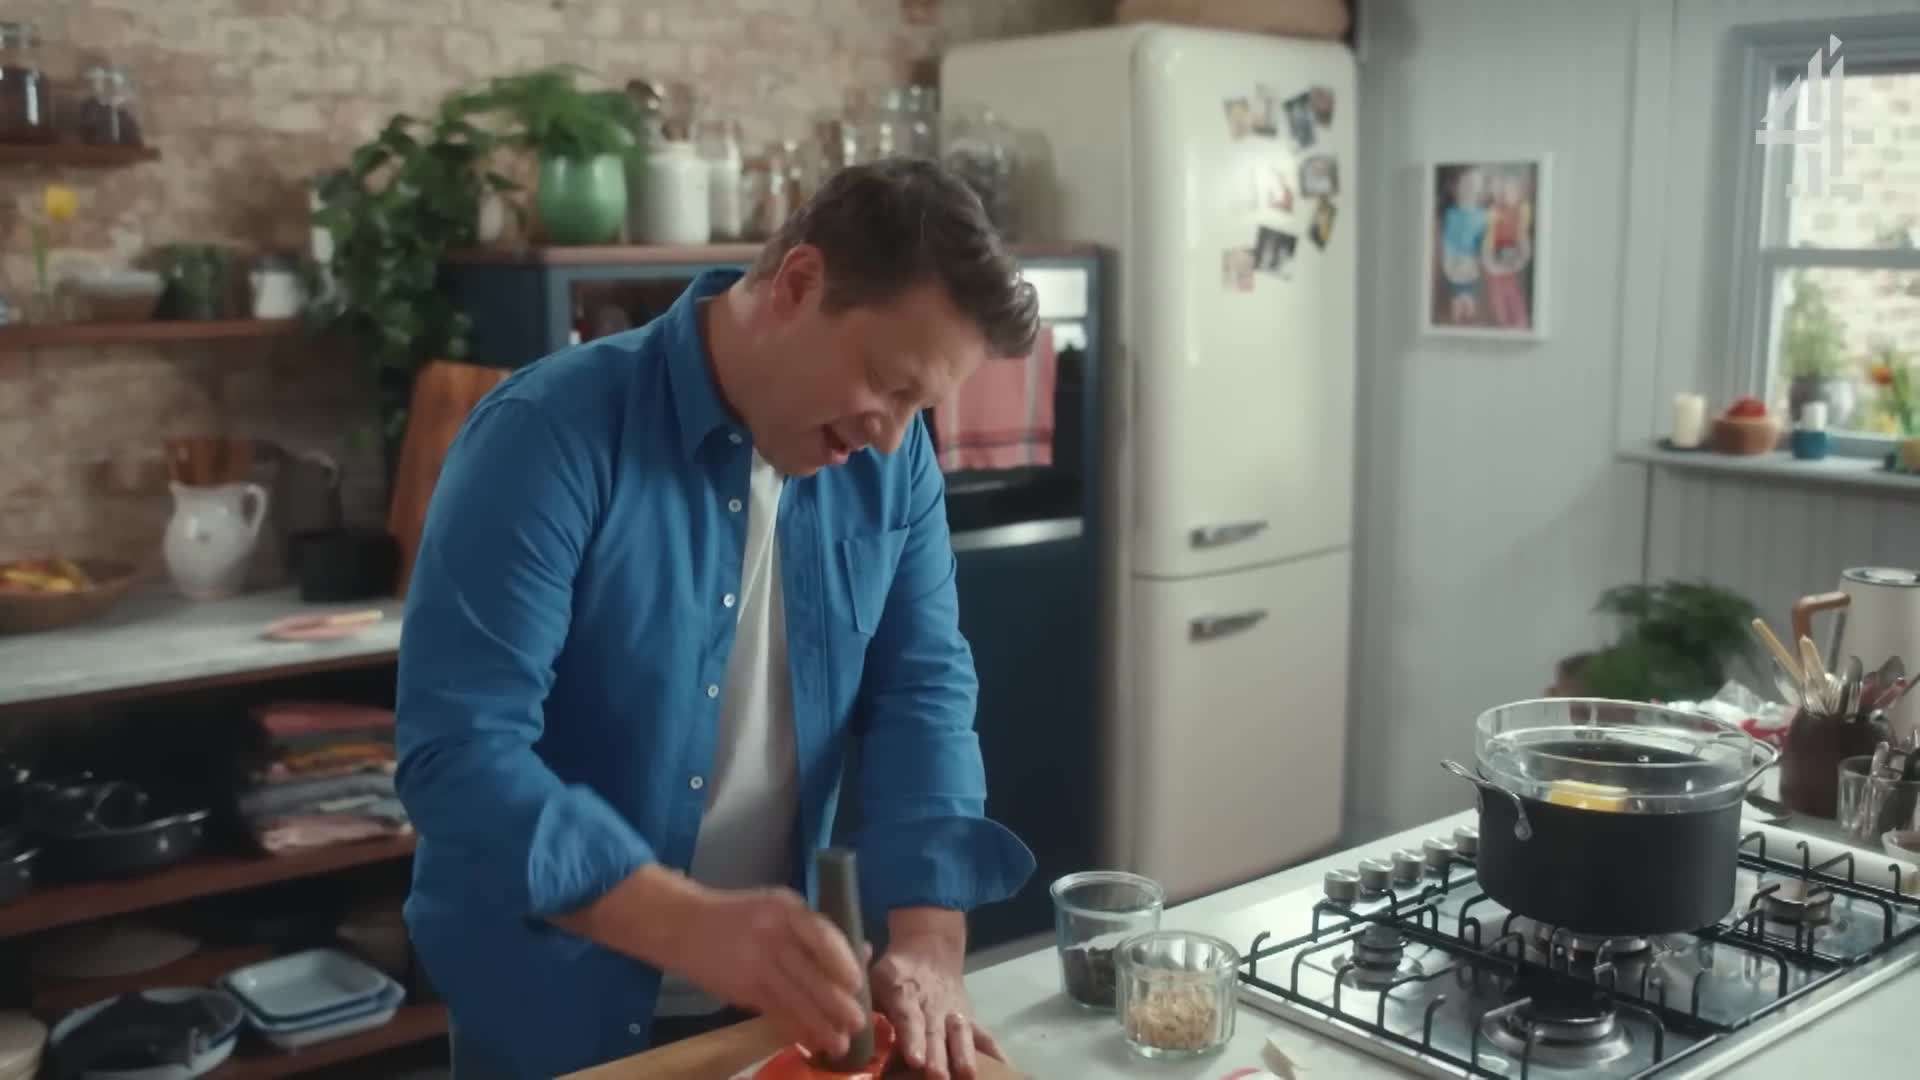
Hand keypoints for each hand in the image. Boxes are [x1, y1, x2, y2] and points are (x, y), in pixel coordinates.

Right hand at [666, 886, 870, 1057]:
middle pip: (810, 974)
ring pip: (794, 999)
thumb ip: (817, 930)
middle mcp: (771, 935)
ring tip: (840, 1044)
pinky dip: (795, 1027)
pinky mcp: (741, 988)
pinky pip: (775, 1011)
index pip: (822, 936)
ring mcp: (754, 963)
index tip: (857, 984)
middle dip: (837, 1004)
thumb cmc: (742, 915)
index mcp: (786, 909)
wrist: (685, 924)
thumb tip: (862, 951)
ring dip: (820, 1025)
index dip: (842, 962)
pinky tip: (811, 1040)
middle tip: (858, 1024)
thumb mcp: (780, 908)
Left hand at [871, 937, 1004, 1079]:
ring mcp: (953, 1012)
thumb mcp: (873, 976)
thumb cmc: (894, 971)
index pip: (908, 1017)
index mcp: (903, 993)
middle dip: (938, 1055)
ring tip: (968, 1075)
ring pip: (961, 1034)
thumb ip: (863, 1000)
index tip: (915, 1058)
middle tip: (937, 1076)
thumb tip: (844, 1025)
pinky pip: (983, 1035)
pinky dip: (994, 1052)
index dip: (912, 1037)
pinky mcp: (969, 1018)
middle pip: (935, 1032)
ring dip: (964, 1055)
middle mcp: (932, 1004)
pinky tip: (1004, 1068)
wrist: (930, 948)